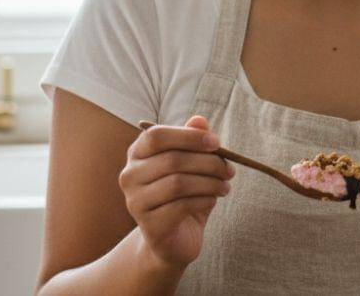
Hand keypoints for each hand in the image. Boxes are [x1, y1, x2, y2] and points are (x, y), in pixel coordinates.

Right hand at [118, 115, 234, 268]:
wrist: (174, 238)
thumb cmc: (184, 194)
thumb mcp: (191, 164)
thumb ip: (193, 141)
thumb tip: (199, 120)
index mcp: (137, 153)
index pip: (156, 135)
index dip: (189, 136)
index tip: (217, 143)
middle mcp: (130, 175)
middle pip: (172, 160)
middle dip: (208, 163)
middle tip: (230, 170)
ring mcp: (135, 202)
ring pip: (178, 183)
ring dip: (210, 183)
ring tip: (225, 186)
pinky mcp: (149, 225)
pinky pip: (181, 206)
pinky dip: (205, 200)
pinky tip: (213, 200)